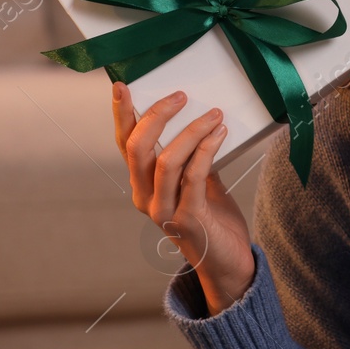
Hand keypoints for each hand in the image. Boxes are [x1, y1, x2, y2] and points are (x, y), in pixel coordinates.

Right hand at [113, 84, 254, 316]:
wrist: (227, 262)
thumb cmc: (213, 220)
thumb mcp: (200, 184)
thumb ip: (193, 159)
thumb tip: (203, 122)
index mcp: (142, 185)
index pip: (125, 144)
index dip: (122, 115)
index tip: (122, 86)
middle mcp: (145, 197)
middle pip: (138, 148)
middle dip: (156, 116)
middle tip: (180, 95)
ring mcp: (164, 210)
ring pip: (166, 160)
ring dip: (192, 131)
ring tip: (214, 114)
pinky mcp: (188, 218)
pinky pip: (193, 177)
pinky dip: (206, 151)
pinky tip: (220, 134)